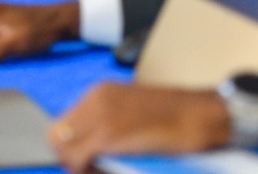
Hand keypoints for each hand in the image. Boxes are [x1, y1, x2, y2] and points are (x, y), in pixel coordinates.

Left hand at [50, 83, 230, 172]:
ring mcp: (102, 114)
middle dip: (68, 158)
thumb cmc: (175, 118)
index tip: (85, 161)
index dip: (69, 147)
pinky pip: (79, 157)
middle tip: (90, 169)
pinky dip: (86, 170)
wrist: (201, 114)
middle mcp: (96, 98)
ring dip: (77, 164)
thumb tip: (89, 149)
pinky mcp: (110, 132)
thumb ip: (107, 124)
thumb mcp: (133, 114)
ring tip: (98, 170)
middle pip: (56, 135)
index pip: (63, 124)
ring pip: (62, 147)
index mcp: (100, 92)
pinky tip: (104, 170)